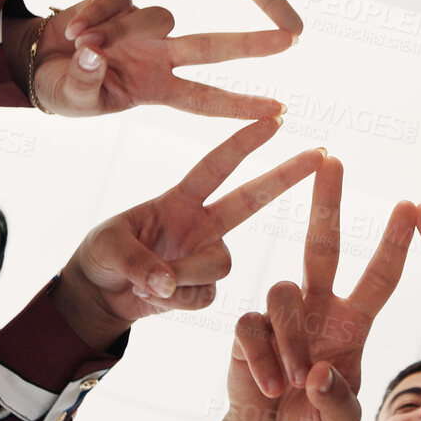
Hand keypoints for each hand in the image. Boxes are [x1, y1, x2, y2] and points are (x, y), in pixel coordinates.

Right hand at [25, 0, 291, 118]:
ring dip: (116, 30)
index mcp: (157, 88)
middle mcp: (159, 56)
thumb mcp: (74, 97)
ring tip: (80, 44)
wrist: (34, 62)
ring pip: (155, 16)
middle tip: (290, 40)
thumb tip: (95, 56)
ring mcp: (142, 27)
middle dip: (251, 44)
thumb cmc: (63, 90)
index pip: (207, 100)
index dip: (242, 106)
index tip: (280, 113)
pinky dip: (93, 12)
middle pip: (213, 47)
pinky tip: (70, 28)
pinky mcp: (121, 1)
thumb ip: (85, 80)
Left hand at [54, 119, 320, 346]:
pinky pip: (204, 296)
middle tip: (321, 154)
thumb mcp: (108, 249)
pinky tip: (153, 296)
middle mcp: (202, 224)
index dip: (244, 142)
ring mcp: (207, 255)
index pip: (216, 166)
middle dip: (286, 174)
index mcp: (179, 199)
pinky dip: (175, 301)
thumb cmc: (101, 256)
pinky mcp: (206, 287)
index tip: (274, 119)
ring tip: (146, 281)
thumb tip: (168, 283)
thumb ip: (138, 263)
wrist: (100, 296)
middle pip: (252, 197)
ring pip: (219, 264)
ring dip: (182, 277)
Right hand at [224, 160, 414, 420]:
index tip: (412, 205)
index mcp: (353, 322)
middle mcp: (318, 307)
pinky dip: (263, 358)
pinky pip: (252, 325)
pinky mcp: (247, 327)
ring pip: (284, 292)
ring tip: (292, 383)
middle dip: (328, 201)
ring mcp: (281, 314)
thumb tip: (318, 372)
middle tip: (332, 159)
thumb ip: (338, 402)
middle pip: (324, 244)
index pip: (380, 277)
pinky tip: (269, 385)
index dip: (396, 243)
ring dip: (291, 340)